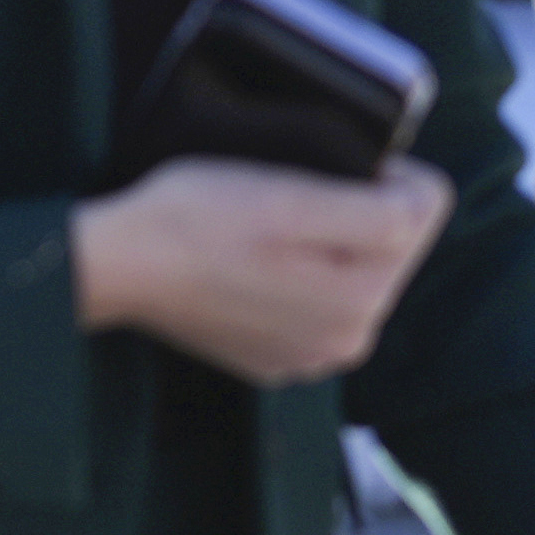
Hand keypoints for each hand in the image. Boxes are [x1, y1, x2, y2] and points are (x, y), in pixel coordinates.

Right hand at [69, 154, 456, 386]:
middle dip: (350, 218)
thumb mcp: (293, 197)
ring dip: (320, 249)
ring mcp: (308, 358)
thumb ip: (381, 210)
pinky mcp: (271, 360)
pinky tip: (244, 269)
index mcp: (366, 299)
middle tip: (280, 202)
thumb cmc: (193, 221)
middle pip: (389, 247)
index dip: (378, 174)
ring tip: (259, 237)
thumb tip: (421, 204)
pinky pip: (309, 304)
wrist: (110, 266)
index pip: (424, 207)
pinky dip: (287, 281)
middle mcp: (349, 341)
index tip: (316, 174)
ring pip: (348, 274)